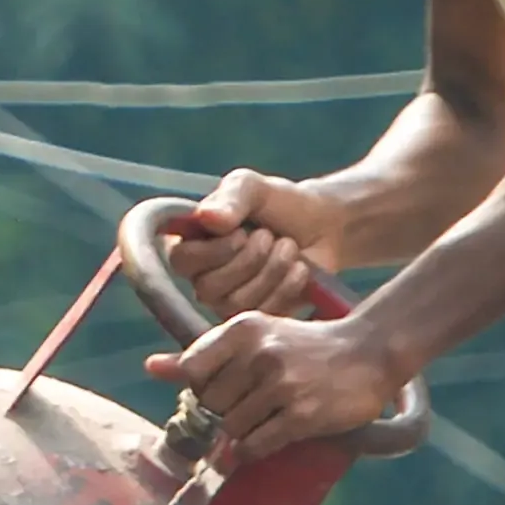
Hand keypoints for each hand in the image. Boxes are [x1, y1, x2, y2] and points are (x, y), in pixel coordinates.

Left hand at [145, 307, 415, 470]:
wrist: (369, 353)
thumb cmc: (303, 346)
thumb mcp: (254, 337)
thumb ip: (202, 354)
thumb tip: (151, 368)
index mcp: (244, 329)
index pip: (192, 371)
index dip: (203, 388)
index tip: (224, 388)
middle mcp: (260, 354)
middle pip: (211, 405)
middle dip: (224, 412)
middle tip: (253, 405)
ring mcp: (282, 386)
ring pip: (231, 429)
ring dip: (242, 433)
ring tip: (268, 417)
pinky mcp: (302, 415)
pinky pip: (255, 446)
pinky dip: (253, 450)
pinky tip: (267, 438)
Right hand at [164, 174, 347, 318]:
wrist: (323, 224)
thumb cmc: (280, 203)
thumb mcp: (253, 187)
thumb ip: (230, 197)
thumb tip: (207, 218)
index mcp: (191, 245)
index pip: (181, 261)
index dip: (214, 251)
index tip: (240, 232)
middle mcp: (202, 278)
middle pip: (208, 288)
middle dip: (251, 259)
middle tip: (271, 236)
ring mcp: (228, 303)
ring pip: (238, 302)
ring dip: (273, 269)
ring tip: (288, 247)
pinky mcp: (257, 316)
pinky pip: (264, 312)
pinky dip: (288, 286)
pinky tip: (299, 269)